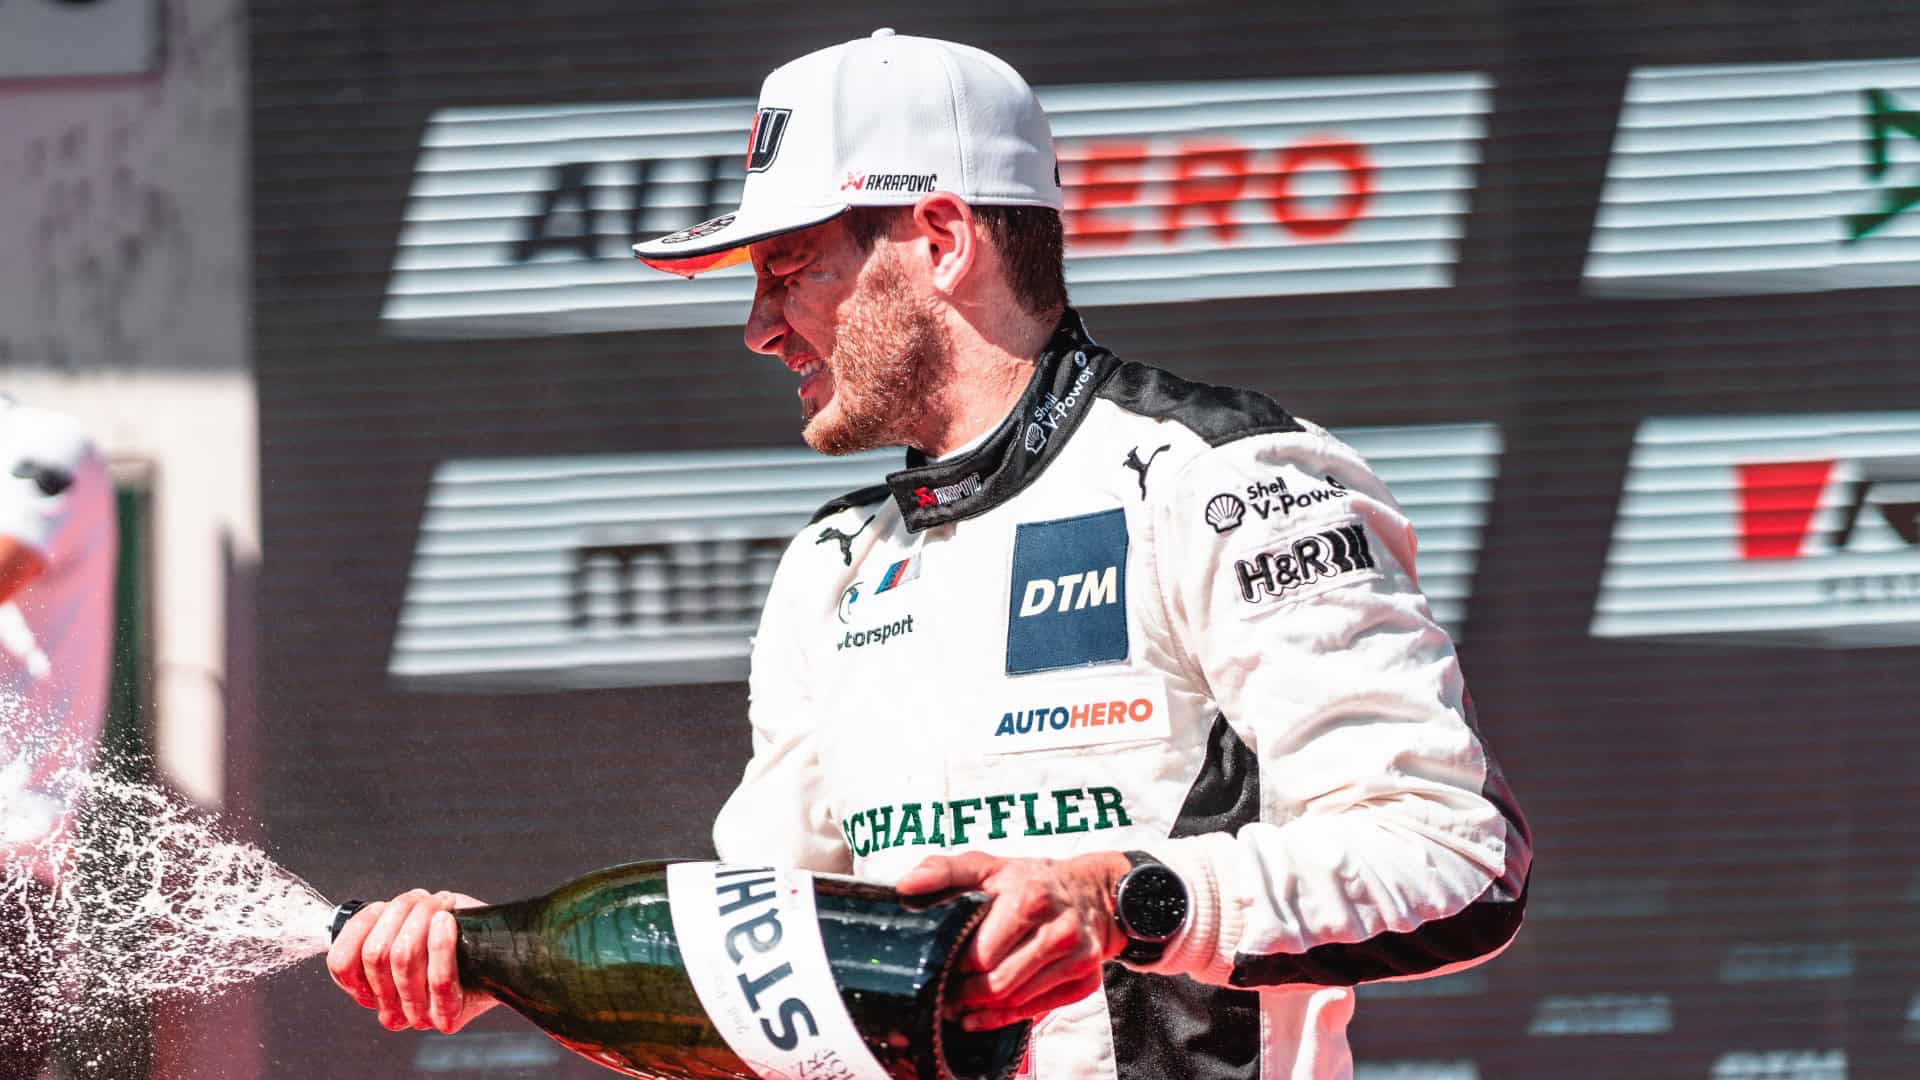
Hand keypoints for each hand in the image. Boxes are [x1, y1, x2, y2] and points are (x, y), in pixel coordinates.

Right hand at [327, 889, 499, 1033]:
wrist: (501, 954)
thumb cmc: (455, 933)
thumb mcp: (410, 921)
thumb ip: (381, 922)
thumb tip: (369, 913)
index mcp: (370, 989)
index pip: (341, 962)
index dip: (359, 927)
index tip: (381, 909)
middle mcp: (389, 1008)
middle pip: (375, 953)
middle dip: (398, 913)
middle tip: (421, 901)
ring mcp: (417, 1015)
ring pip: (403, 958)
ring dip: (421, 918)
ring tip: (438, 906)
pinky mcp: (448, 1015)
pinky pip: (438, 979)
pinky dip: (441, 944)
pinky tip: (446, 920)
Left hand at [895, 851, 1129, 1030]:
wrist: (1092, 893)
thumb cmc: (1031, 881)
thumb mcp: (988, 866)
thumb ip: (944, 871)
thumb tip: (906, 885)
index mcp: (1030, 898)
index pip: (980, 953)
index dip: (953, 965)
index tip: (935, 967)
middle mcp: (1058, 929)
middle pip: (997, 982)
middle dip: (963, 991)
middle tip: (942, 992)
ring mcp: (1076, 958)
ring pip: (1016, 1000)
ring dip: (980, 1008)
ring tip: (956, 1003)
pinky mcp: (1086, 980)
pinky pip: (1037, 1010)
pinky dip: (1004, 1017)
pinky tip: (980, 1015)